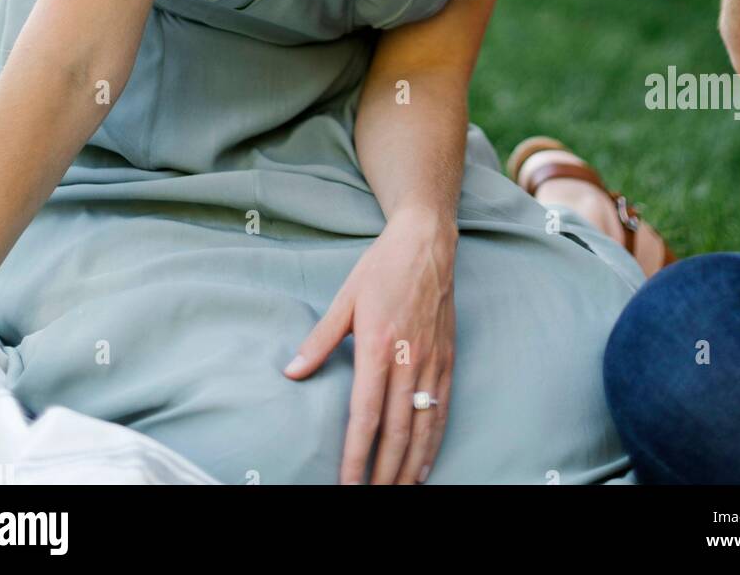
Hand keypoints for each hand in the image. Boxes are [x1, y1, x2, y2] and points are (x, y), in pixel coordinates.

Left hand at [282, 210, 457, 484]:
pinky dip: (434, 441)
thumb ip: (319, 339)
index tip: (347, 484)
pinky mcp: (448, 358)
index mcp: (378, 346)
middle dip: (384, 471)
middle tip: (371, 497)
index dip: (356, 455)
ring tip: (398, 491)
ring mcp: (432, 361)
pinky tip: (424, 464)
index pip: (366, 415)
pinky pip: (442, 408)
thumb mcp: (345, 298)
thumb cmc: (382, 267)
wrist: (427, 242)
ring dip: (411, 465)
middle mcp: (409, 359)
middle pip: (398, 430)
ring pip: (424, 426)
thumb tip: (292, 371)